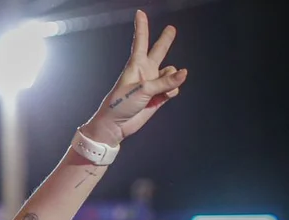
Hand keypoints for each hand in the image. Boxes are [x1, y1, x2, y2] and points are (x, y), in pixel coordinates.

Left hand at [83, 10, 187, 145]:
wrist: (116, 126)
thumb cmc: (120, 104)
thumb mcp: (142, 90)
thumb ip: (164, 82)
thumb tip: (184, 73)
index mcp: (135, 65)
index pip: (140, 41)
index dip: (142, 27)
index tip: (140, 13)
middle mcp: (145, 72)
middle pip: (159, 52)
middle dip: (165, 40)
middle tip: (172, 28)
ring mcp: (152, 84)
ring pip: (172, 74)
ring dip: (172, 79)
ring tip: (160, 90)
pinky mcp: (158, 97)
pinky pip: (173, 89)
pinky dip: (172, 91)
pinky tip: (163, 98)